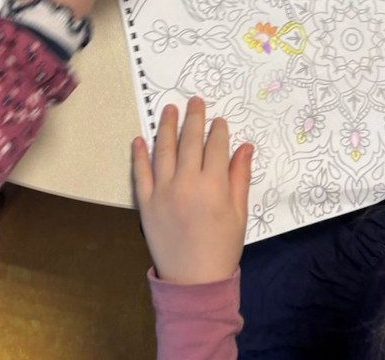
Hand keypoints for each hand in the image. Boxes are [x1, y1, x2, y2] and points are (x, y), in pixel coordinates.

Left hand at [133, 98, 251, 284]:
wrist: (194, 283)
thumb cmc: (221, 248)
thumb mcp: (239, 214)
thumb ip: (240, 178)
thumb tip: (245, 147)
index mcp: (213, 186)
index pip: (215, 146)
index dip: (218, 130)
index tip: (219, 120)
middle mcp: (186, 183)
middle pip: (189, 141)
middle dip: (194, 118)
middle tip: (194, 101)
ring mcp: (163, 192)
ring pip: (163, 150)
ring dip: (166, 126)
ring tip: (169, 109)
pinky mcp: (146, 203)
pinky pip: (140, 173)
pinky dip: (139, 154)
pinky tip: (139, 139)